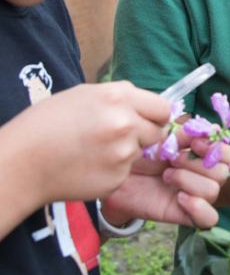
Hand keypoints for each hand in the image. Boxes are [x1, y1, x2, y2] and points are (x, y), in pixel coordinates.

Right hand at [17, 82, 169, 207]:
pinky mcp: (117, 178)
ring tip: (93, 151)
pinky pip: (125, 172)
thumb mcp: (85, 95)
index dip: (155, 116)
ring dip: (125, 152)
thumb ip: (120, 99)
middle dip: (142, 135)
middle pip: (156, 132)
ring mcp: (123, 153)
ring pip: (140, 152)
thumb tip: (146, 107)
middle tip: (115, 138)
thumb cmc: (47, 124)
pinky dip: (112, 171)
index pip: (163, 108)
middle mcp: (126, 123)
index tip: (147, 121)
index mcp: (119, 97)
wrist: (21, 162)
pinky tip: (88, 166)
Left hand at [101, 130, 227, 229]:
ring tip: (166, 176)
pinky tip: (179, 198)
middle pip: (222, 172)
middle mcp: (205, 176)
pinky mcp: (185, 215)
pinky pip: (209, 219)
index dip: (216, 148)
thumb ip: (189, 133)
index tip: (193, 143)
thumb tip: (212, 130)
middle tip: (172, 160)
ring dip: (189, 180)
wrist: (117, 175)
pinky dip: (198, 208)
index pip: (229, 154)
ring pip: (213, 191)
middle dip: (197, 164)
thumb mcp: (165, 137)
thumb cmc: (142, 153)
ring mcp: (196, 196)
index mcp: (204, 156)